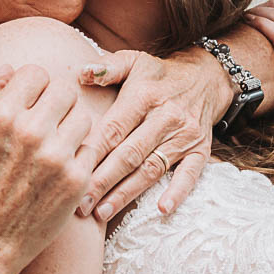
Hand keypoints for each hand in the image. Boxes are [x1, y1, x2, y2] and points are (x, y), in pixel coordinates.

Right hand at [0, 63, 97, 271]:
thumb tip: (8, 68)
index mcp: (0, 116)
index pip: (36, 73)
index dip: (35, 87)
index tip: (32, 104)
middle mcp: (30, 131)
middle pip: (65, 90)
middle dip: (57, 104)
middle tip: (48, 124)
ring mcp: (57, 156)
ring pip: (83, 117)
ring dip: (72, 129)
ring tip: (54, 148)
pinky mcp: (77, 179)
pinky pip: (91, 148)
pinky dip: (79, 156)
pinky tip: (60, 170)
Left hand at [75, 49, 224, 219]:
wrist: (205, 78)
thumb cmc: (157, 74)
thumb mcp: (133, 61)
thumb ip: (106, 68)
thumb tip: (81, 73)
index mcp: (143, 96)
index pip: (113, 130)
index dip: (91, 154)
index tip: (69, 172)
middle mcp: (165, 117)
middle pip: (129, 155)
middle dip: (102, 182)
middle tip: (79, 204)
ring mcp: (185, 135)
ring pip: (152, 169)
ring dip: (127, 193)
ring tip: (102, 212)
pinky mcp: (201, 150)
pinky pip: (191, 174)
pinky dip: (178, 192)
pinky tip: (162, 210)